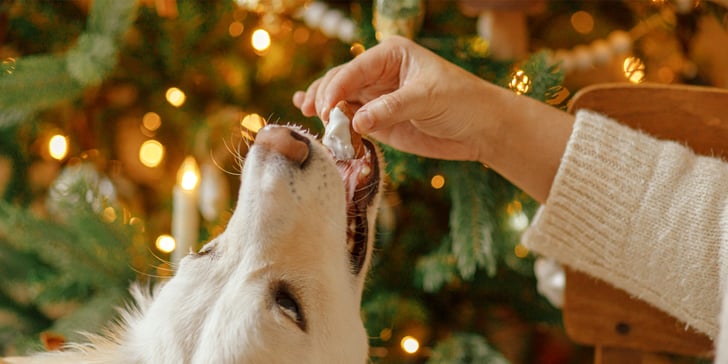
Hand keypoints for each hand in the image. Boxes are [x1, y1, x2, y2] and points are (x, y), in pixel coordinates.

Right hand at [292, 36, 497, 162]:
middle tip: (321, 117)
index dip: (336, 86)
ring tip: (308, 116)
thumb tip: (356, 121)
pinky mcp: (378, 121)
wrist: (481, 128)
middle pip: (340, 81)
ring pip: (340, 100)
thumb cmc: (462, 102)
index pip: (355, 68)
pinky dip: (332, 120)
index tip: (326, 107)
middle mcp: (379, 73)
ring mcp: (376, 98)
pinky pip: (349, 118)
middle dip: (326, 97)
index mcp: (391, 55)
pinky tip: (308, 115)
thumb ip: (391, 109)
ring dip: (324, 108)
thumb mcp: (428, 99)